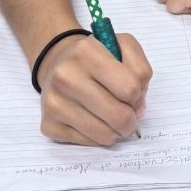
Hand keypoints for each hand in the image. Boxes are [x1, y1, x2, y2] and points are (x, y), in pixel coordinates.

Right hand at [37, 32, 151, 145]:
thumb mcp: (124, 47)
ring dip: (116, 131)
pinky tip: (93, 121)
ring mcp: (54, 102)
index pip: (129, 88)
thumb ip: (141, 71)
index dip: (137, 95)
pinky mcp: (49, 124)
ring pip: (104, 135)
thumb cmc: (97, 59)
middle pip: (119, 116)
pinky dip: (97, 137)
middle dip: (131, 120)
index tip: (132, 93)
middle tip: (129, 115)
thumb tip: (138, 109)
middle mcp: (65, 76)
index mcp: (85, 52)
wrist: (58, 66)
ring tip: (111, 118)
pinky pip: (88, 143)